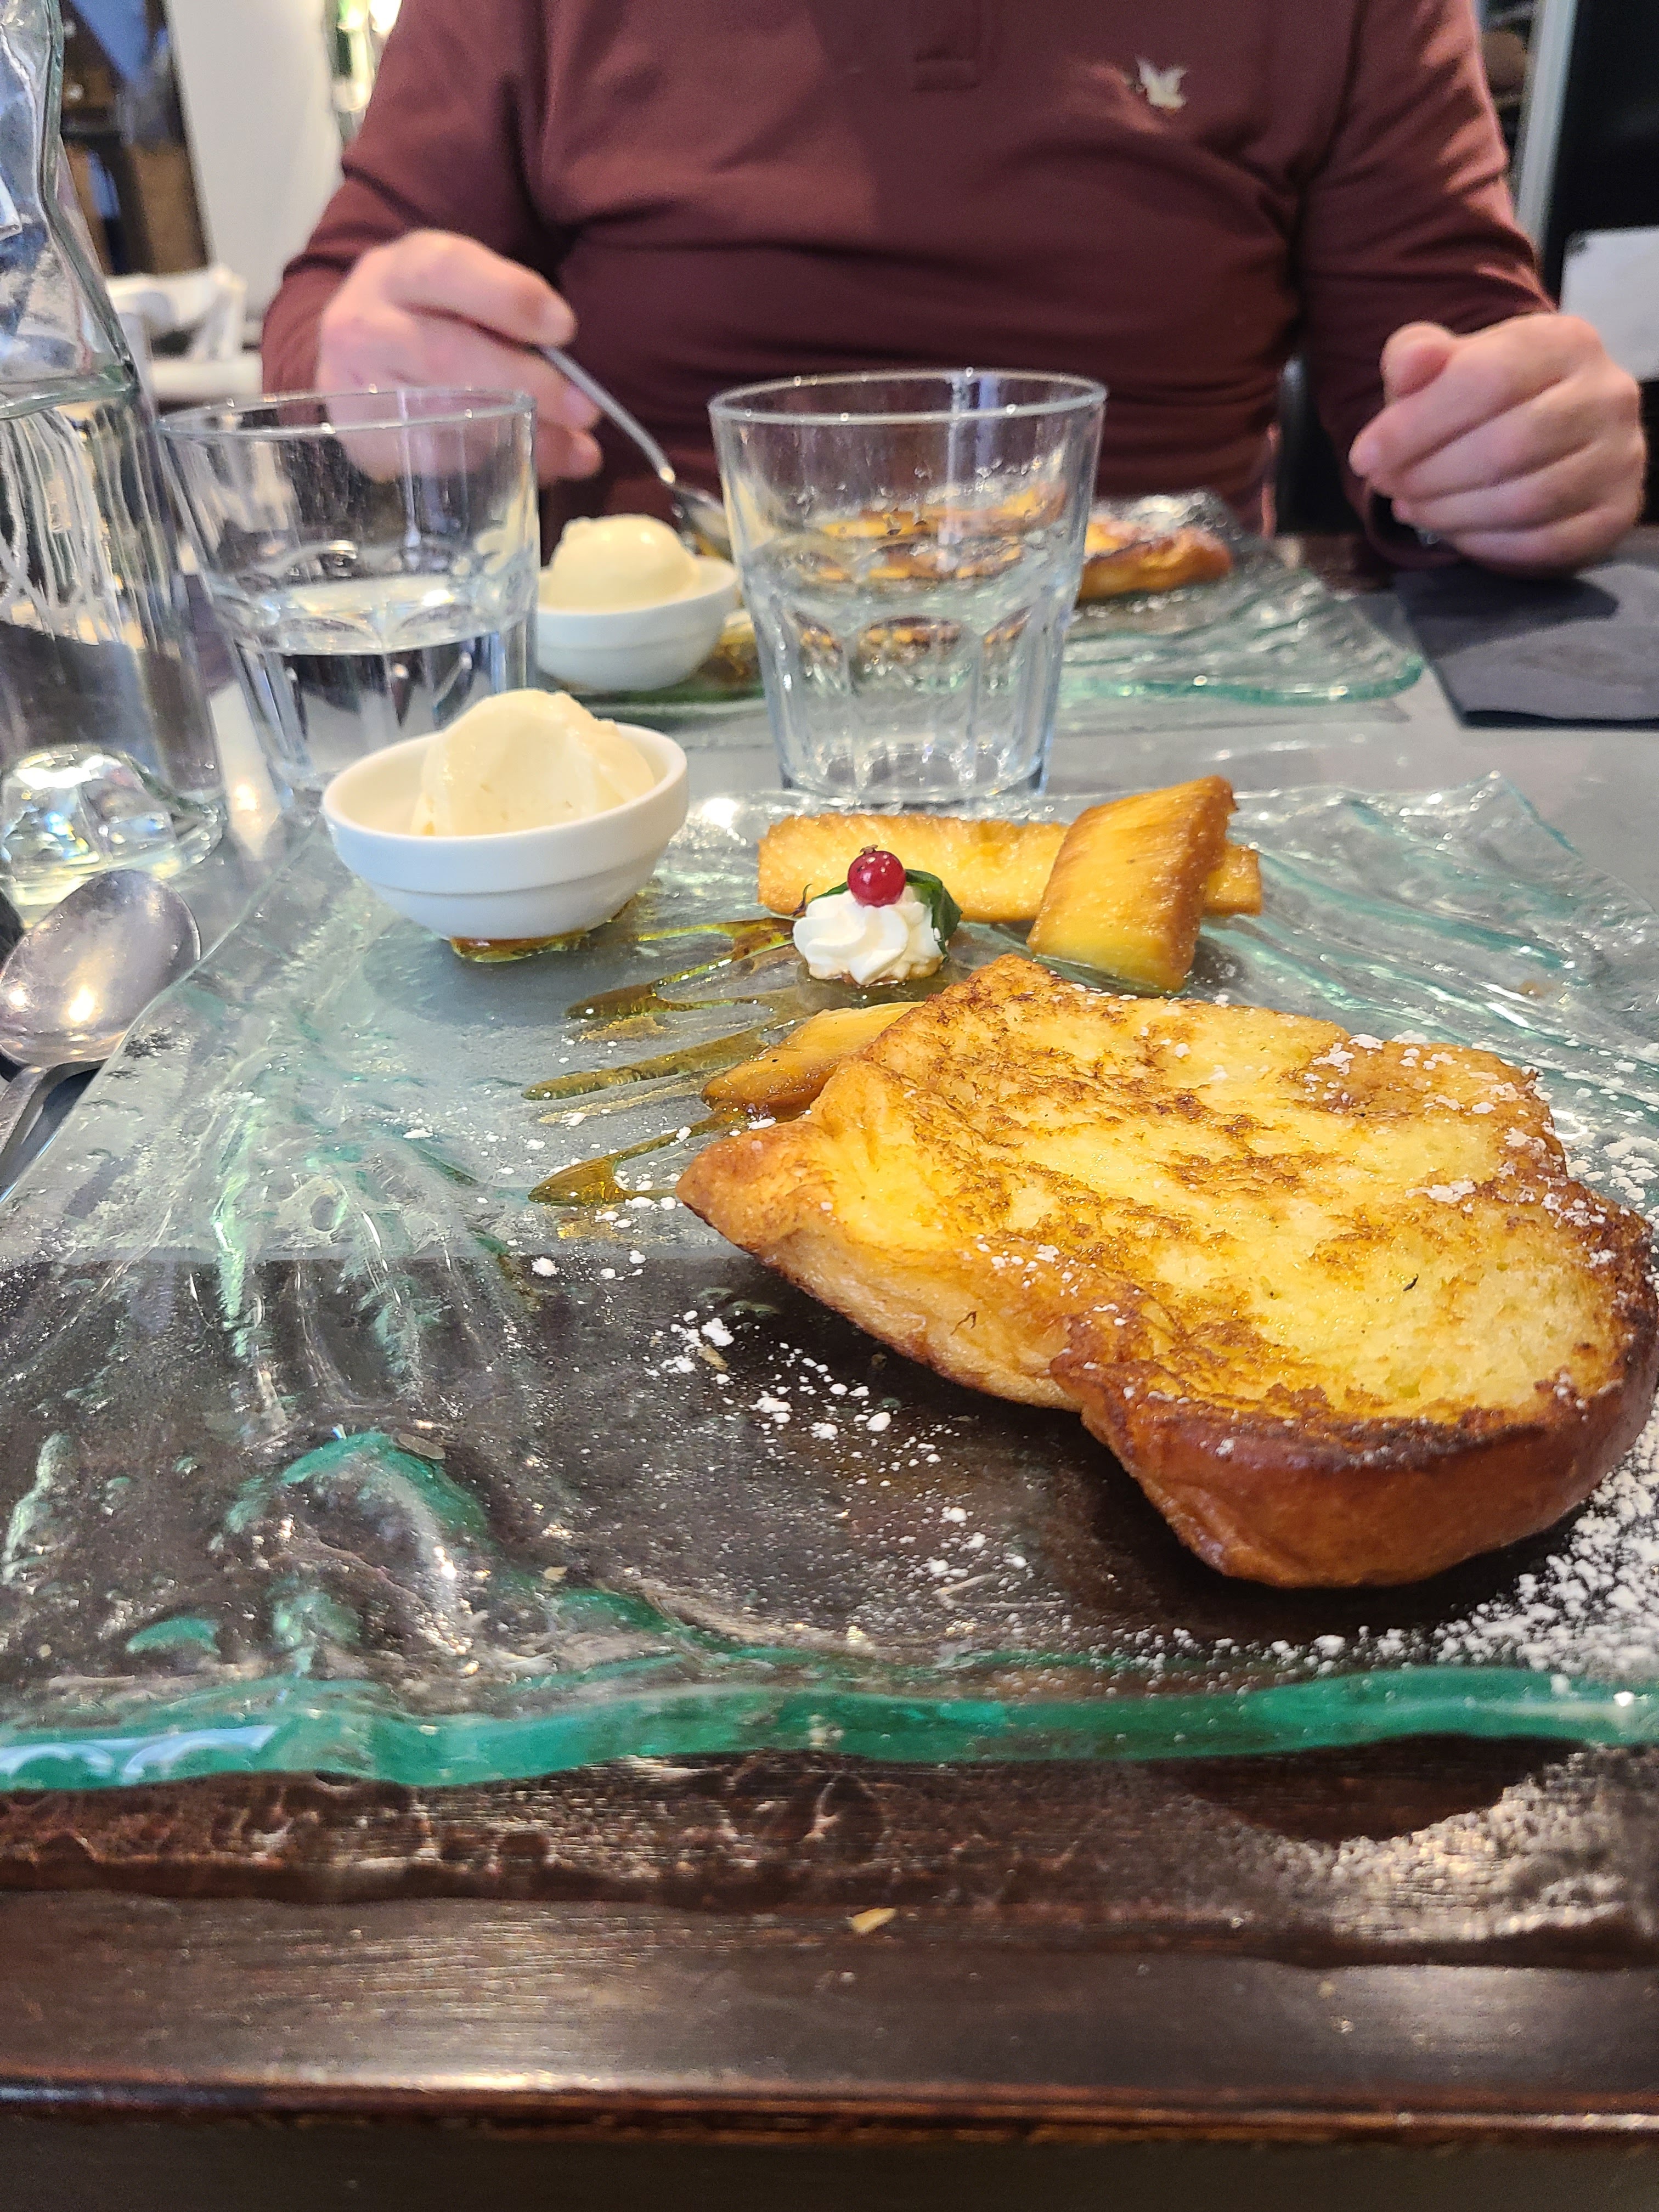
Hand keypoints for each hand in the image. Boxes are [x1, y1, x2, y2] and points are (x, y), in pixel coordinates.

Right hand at [316, 231, 602, 483]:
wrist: (359, 359)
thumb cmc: (434, 323)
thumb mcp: (465, 299)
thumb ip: (515, 324)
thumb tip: (581, 393)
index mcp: (401, 271)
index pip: (447, 269)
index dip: (509, 296)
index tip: (565, 327)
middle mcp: (366, 323)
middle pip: (446, 352)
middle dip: (525, 383)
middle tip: (585, 410)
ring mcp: (355, 385)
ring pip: (439, 413)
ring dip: (517, 433)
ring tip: (573, 449)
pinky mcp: (362, 438)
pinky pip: (430, 456)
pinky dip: (486, 462)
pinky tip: (523, 462)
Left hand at [1348, 315, 1644, 574]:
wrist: (1549, 427)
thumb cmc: (1485, 397)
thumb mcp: (1447, 363)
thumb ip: (1419, 356)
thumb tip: (1407, 365)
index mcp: (1566, 341)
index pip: (1486, 380)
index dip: (1415, 426)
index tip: (1364, 457)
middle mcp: (1608, 394)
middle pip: (1506, 447)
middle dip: (1429, 476)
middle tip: (1389, 488)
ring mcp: (1621, 457)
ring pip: (1525, 500)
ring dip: (1451, 514)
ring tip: (1411, 509)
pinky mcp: (1616, 513)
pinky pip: (1545, 543)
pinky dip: (1485, 545)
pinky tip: (1451, 533)